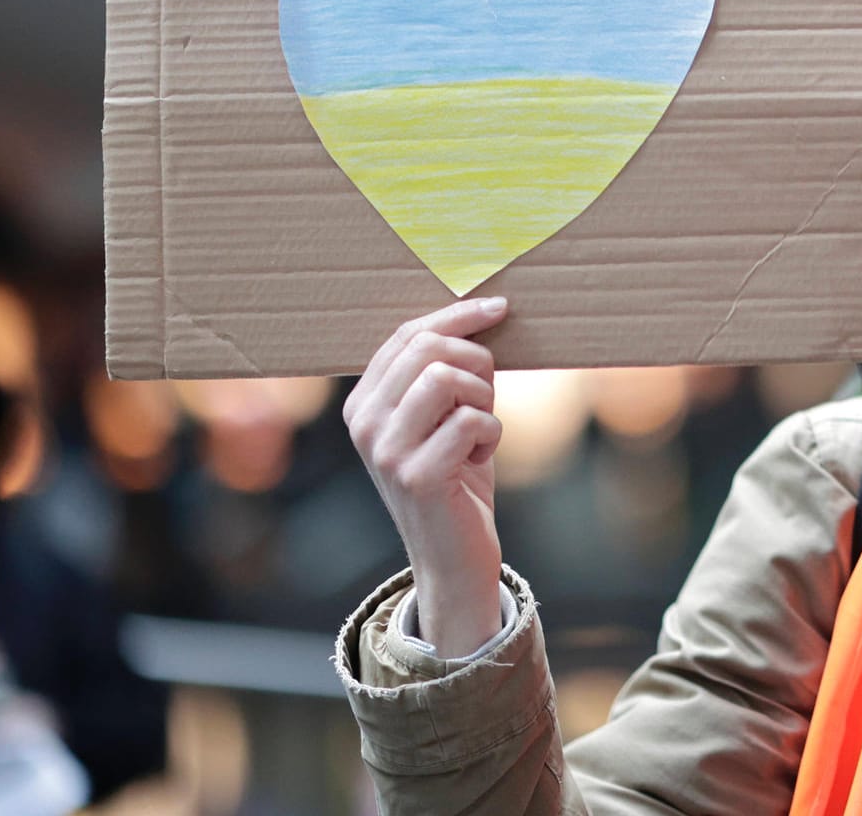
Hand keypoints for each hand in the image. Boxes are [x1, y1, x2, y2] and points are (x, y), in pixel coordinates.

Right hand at [344, 297, 508, 657]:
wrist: (455, 555)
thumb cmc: (457, 476)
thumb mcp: (444, 416)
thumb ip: (444, 370)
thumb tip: (481, 307)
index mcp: (363, 402)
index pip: (407, 335)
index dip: (457, 315)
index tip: (498, 307)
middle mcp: (364, 423)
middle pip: (428, 349)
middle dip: (477, 363)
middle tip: (487, 397)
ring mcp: (385, 450)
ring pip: (449, 379)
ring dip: (484, 400)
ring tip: (479, 432)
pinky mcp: (416, 475)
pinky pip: (473, 421)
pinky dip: (492, 435)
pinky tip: (478, 460)